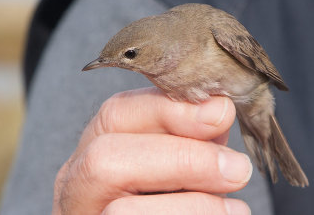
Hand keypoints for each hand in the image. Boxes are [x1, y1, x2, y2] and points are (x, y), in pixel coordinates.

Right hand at [52, 87, 251, 213]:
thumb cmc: (168, 195)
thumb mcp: (177, 159)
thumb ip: (190, 137)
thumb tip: (218, 109)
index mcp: (93, 149)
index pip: (116, 114)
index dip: (168, 110)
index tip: (221, 113)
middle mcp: (76, 183)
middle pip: (106, 157)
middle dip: (181, 158)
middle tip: (237, 169)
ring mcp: (86, 214)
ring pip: (121, 211)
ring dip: (194, 204)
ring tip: (236, 208)